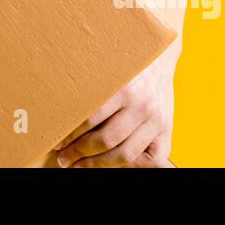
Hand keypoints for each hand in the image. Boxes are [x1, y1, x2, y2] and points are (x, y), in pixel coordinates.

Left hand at [52, 50, 176, 166]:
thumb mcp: (106, 69)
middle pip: (106, 140)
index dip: (71, 135)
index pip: (91, 119)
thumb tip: (57, 108)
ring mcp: (157, 120)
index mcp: (124, 87)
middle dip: (80, 152)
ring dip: (98, 164)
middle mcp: (142, 105)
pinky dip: (132, 168)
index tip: (57, 142)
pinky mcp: (168, 131)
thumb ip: (87, 87)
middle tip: (63, 158)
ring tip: (79, 165)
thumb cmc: (125, 65)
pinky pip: (152, 161)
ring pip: (125, 154)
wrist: (158, 57)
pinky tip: (114, 165)